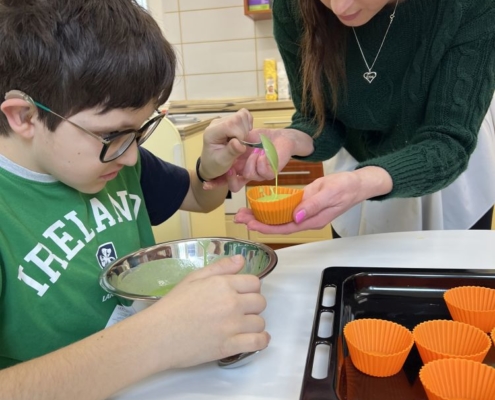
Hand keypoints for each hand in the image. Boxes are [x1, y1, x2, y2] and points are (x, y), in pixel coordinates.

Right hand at [141, 255, 268, 370]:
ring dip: (254, 323)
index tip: (242, 294)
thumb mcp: (193, 278)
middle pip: (260, 302)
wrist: (158, 335)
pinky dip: (262, 341)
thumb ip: (220, 267)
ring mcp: (232, 326)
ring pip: (260, 322)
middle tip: (240, 310)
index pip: (254, 282)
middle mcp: (232, 303)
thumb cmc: (173, 305)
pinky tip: (257, 339)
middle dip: (253, 305)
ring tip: (242, 325)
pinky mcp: (230, 346)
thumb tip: (241, 259)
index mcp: (223, 284)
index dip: (250, 288)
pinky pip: (258, 342)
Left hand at [199, 109, 258, 191]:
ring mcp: (224, 120)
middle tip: (240, 144)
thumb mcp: (222, 161)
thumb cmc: (215, 164)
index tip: (239, 146)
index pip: (231, 124)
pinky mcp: (230, 121)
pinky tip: (243, 134)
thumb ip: (231, 152)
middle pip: (238, 117)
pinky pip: (244, 115)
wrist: (210, 163)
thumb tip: (239, 143)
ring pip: (242, 115)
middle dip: (244, 132)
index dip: (240, 134)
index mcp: (212, 132)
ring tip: (240, 140)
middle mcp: (217, 123)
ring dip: (246, 128)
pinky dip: (247, 124)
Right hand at [204, 127, 313, 191]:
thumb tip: (224, 146)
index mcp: (239, 166)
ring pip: (249, 175)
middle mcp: (247, 172)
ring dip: (250, 162)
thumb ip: (233, 144)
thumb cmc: (262, 138)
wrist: (281, 136)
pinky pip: (263, 172)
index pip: (225, 179)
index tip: (206, 184)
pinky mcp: (271, 172)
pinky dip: (261, 162)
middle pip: (234, 185)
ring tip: (255, 152)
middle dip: (229, 178)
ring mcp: (259, 174)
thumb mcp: (243, 137)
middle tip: (229, 168)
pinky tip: (263, 154)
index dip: (215, 183)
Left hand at [235, 167, 392, 233]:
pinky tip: (261, 206)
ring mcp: (305, 213)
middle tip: (239, 218)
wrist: (358, 184)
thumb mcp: (330, 192)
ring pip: (279, 219)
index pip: (283, 227)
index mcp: (311, 219)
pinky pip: (285, 210)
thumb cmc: (346, 187)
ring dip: (261, 216)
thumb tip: (296, 216)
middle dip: (257, 223)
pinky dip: (271, 209)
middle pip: (277, 225)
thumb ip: (313, 205)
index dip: (265, 227)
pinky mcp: (305, 205)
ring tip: (244, 213)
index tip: (249, 224)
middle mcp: (305, 219)